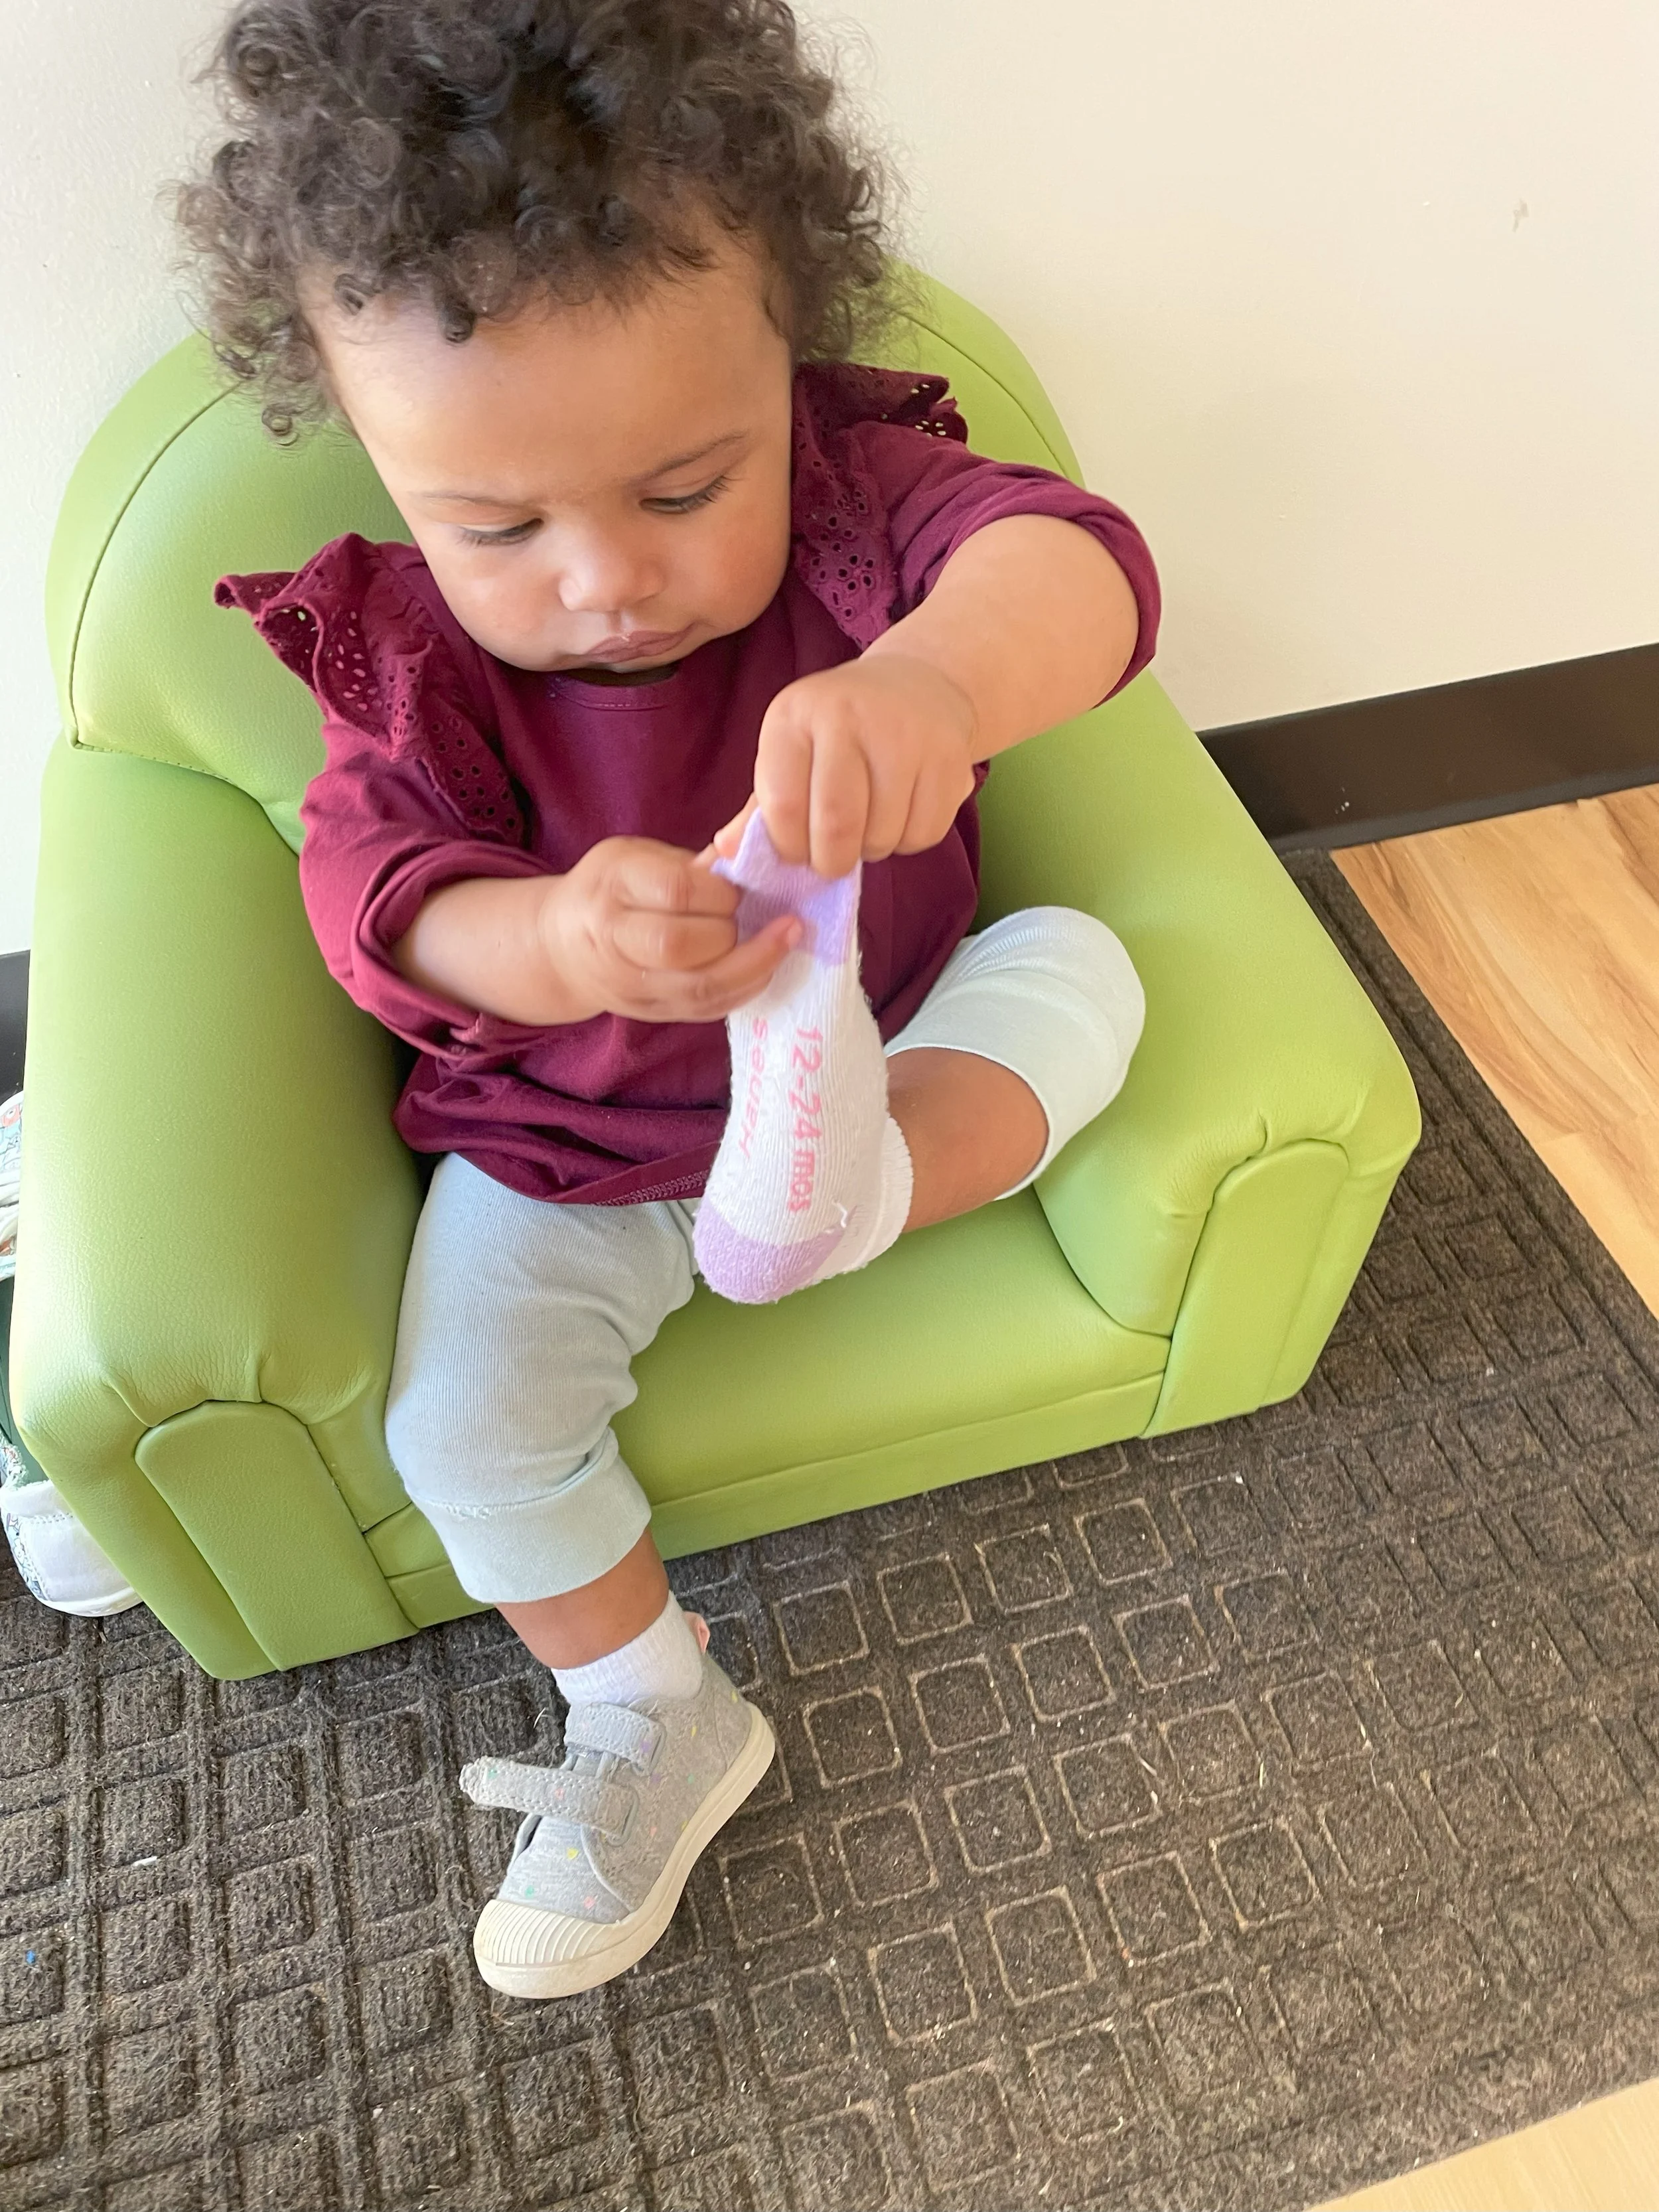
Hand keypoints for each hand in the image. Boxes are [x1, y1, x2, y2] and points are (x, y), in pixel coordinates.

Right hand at [542, 837, 799, 1021]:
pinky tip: (767, 965)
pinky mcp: (655, 1014)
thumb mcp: (637, 854)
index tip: (738, 884)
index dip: (719, 890)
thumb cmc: (612, 888)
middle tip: (757, 912)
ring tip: (789, 937)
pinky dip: (746, 988)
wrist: (563, 948)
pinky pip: (709, 1009)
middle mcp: (616, 941)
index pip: (675, 891)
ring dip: (755, 964)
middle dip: (732, 929)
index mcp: (612, 887)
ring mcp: (634, 986)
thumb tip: (764, 829)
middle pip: (681, 945)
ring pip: (701, 987)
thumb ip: (694, 857)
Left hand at [713, 653, 979, 878]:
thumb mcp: (790, 755)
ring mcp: (905, 734)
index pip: (782, 806)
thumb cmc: (837, 734)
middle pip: (837, 826)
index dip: (789, 847)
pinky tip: (901, 814)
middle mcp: (849, 715)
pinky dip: (909, 842)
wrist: (915, 686)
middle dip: (832, 861)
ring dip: (873, 850)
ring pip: (884, 835)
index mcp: (795, 715)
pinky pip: (924, 834)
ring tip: (869, 825)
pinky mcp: (949, 758)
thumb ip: (760, 808)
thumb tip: (727, 853)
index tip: (797, 850)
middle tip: (833, 859)